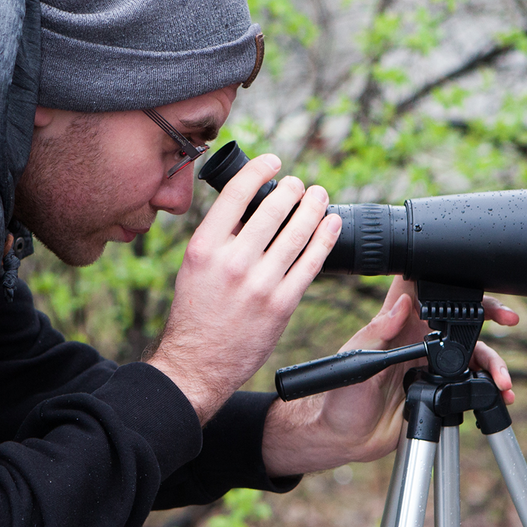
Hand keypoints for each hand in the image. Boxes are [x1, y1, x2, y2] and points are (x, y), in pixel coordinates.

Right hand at [147, 153, 341, 421]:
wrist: (196, 364)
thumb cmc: (195, 315)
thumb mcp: (194, 267)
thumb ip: (220, 238)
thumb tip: (251, 206)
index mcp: (204, 247)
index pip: (237, 193)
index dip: (260, 170)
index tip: (273, 162)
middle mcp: (232, 262)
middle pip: (274, 209)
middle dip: (293, 189)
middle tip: (301, 185)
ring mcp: (260, 284)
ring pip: (298, 232)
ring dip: (314, 208)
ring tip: (320, 197)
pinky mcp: (281, 304)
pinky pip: (311, 263)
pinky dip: (325, 239)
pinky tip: (331, 225)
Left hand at [261, 277, 518, 476]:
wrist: (342, 440)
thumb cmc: (336, 398)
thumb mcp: (353, 360)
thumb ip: (377, 333)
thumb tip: (402, 304)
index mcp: (397, 326)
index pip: (425, 291)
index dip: (449, 278)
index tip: (473, 279)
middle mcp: (417, 342)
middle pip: (460, 320)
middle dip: (489, 315)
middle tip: (509, 318)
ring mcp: (430, 367)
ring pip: (472, 355)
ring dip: (493, 363)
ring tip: (503, 379)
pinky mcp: (438, 392)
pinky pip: (470, 385)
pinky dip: (488, 389)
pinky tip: (499, 395)